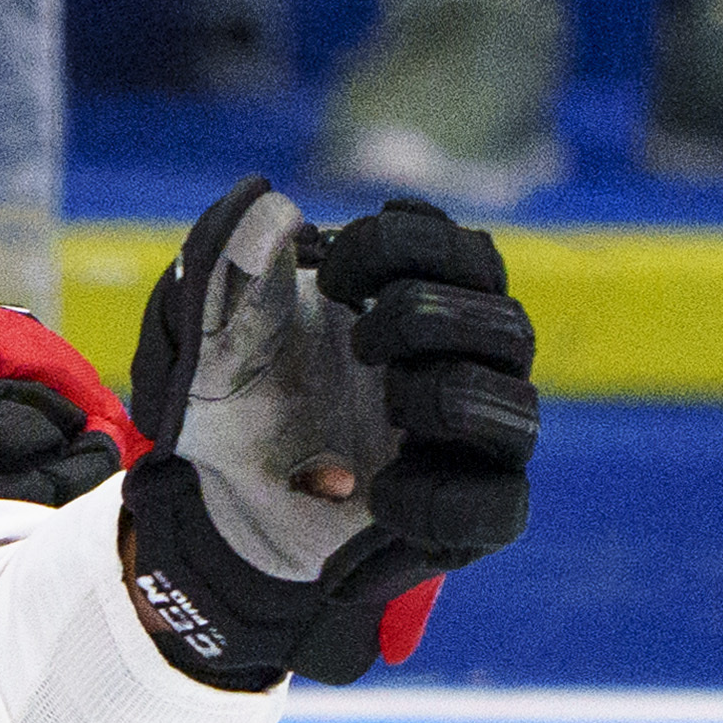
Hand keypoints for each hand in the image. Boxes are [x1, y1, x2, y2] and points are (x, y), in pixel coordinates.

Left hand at [119, 183, 537, 687]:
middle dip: (422, 318)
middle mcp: (466, 370)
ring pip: (514, 410)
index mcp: (423, 306)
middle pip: (507, 324)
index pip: (471, 256)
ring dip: (440, 399)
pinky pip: (497, 507)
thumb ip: (230, 273)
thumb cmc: (237, 401)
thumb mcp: (209, 341)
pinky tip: (377, 494)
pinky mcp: (465, 519)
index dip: (412, 247)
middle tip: (358, 339)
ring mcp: (473, 446)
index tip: (331, 270)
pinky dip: (431, 500)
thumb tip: (268, 204)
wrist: (222, 500)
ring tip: (381, 405)